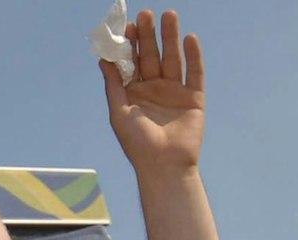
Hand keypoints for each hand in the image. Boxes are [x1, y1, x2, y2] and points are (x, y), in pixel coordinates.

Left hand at [100, 9, 204, 172]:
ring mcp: (174, 92)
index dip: (129, 44)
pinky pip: (195, 73)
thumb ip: (113, 85)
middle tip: (147, 14)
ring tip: (169, 16)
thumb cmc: (137, 144)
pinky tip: (190, 39)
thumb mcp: (119, 113)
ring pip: (173, 58)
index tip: (127, 25)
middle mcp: (154, 89)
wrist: (164, 166)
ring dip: (171, 38)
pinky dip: (193, 56)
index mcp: (134, 92)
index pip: (131, 62)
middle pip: (151, 56)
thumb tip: (103, 58)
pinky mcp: (194, 98)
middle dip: (149, 35)